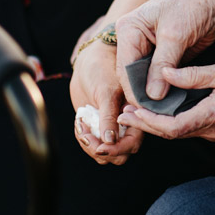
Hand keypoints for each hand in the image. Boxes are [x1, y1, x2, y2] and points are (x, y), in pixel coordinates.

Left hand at [69, 39, 142, 164]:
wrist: (89, 60)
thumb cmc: (102, 68)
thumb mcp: (106, 91)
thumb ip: (109, 116)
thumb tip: (110, 141)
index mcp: (136, 115)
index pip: (132, 143)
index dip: (117, 149)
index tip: (99, 146)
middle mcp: (127, 125)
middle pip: (120, 154)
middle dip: (101, 150)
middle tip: (84, 134)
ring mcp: (112, 127)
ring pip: (105, 153)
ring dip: (90, 145)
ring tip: (80, 124)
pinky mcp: (99, 126)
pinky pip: (93, 144)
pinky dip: (84, 139)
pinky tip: (79, 122)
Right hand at [115, 0, 214, 104]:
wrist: (211, 2)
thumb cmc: (190, 8)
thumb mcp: (175, 36)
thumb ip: (162, 65)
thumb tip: (153, 95)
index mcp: (128, 30)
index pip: (126, 67)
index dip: (135, 89)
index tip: (146, 108)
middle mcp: (133, 40)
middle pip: (132, 75)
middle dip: (143, 94)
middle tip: (155, 113)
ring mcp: (146, 50)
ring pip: (144, 79)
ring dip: (153, 94)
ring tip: (163, 110)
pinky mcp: (160, 58)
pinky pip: (157, 78)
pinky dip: (163, 89)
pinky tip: (169, 102)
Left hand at [115, 62, 214, 141]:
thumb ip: (195, 75)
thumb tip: (165, 73)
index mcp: (214, 116)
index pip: (174, 127)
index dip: (150, 122)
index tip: (132, 112)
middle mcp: (212, 131)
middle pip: (171, 134)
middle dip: (145, 125)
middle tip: (123, 114)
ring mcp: (214, 133)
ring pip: (178, 133)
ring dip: (154, 124)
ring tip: (133, 112)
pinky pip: (187, 129)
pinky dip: (168, 122)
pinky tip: (156, 112)